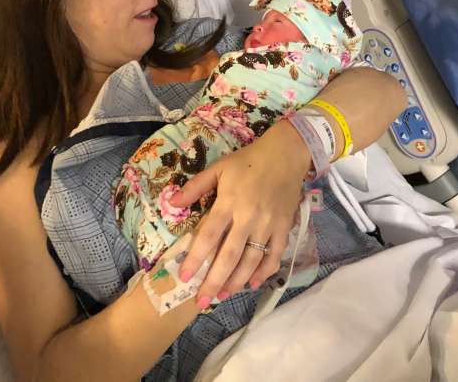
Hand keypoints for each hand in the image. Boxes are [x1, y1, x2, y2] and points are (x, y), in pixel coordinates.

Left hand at [169, 122, 310, 306]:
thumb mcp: (218, 168)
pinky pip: (274, 255)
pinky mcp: (284, 229)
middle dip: (214, 281)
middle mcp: (248, 218)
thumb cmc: (248, 161)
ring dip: (236, 282)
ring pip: (251, 261)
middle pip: (229, 256)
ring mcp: (268, 225)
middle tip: (201, 302)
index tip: (185, 277)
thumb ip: (195, 187)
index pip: (209, 236)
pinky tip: (251, 284)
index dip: (196, 258)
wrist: (286, 155)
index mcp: (229, 203)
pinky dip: (264, 272)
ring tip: (221, 296)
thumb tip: (171, 203)